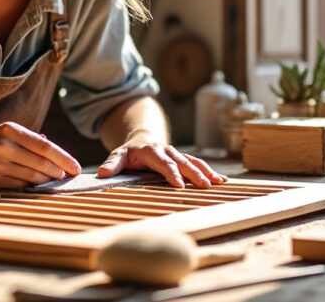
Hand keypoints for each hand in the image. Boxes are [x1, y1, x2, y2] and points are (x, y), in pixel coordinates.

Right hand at [0, 122, 80, 189]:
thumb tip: (54, 149)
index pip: (45, 146)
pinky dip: (32, 188)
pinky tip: (39, 187)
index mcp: (10, 130)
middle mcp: (3, 146)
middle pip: (41, 163)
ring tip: (56, 182)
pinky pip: (19, 186)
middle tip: (70, 177)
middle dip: (60, 172)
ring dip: (48, 181)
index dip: (64, 158)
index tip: (76, 167)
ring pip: (32, 177)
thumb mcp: (4, 133)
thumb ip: (29, 139)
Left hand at [96, 134, 227, 188]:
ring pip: (194, 162)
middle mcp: (167, 151)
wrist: (142, 139)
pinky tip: (223, 181)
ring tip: (218, 182)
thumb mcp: (118, 156)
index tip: (179, 184)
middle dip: (194, 173)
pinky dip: (210, 172)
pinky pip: (199, 164)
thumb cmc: (130, 153)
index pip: (162, 163)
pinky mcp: (184, 159)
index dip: (171, 173)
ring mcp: (177, 155)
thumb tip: (102, 173)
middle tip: (205, 185)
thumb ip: (112, 164)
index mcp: (151, 151)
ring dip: (206, 172)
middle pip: (182, 162)